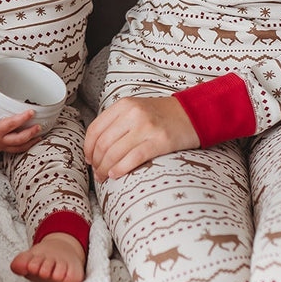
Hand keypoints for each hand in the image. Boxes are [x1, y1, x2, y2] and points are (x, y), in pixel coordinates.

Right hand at [0, 81, 42, 153]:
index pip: (11, 124)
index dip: (22, 118)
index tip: (31, 112)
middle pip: (18, 139)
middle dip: (30, 133)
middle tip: (38, 126)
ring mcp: (1, 146)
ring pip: (18, 147)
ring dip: (30, 142)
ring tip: (39, 136)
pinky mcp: (2, 148)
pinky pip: (15, 150)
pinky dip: (24, 146)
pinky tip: (31, 141)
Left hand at [83, 95, 199, 181]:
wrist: (192, 114)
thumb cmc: (161, 116)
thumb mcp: (136, 109)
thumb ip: (117, 122)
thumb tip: (95, 147)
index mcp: (124, 105)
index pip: (96, 128)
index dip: (88, 148)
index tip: (89, 159)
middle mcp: (133, 114)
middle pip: (103, 143)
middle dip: (96, 162)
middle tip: (96, 173)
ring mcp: (147, 127)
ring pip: (115, 152)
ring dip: (105, 169)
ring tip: (104, 177)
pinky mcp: (159, 141)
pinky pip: (133, 158)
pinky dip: (120, 169)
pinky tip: (116, 175)